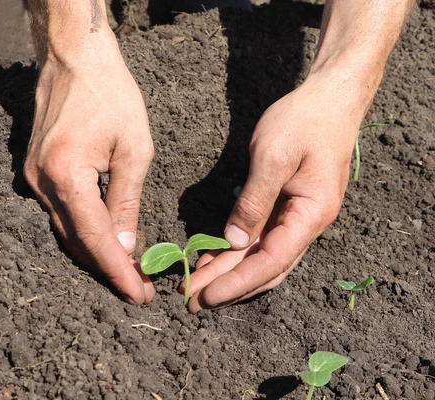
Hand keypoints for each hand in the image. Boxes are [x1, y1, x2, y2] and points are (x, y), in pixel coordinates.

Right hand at [23, 33, 154, 304]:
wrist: (75, 59)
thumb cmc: (110, 95)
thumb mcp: (134, 149)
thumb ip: (127, 201)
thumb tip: (125, 246)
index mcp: (66, 175)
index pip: (94, 238)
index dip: (117, 271)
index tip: (137, 294)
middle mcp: (41, 182)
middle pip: (75, 241)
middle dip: (107, 267)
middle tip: (137, 286)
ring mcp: (32, 177)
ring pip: (64, 229)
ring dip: (93, 251)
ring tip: (125, 269)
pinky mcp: (34, 170)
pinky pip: (58, 211)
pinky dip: (81, 229)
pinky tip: (102, 238)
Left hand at [184, 71, 371, 311]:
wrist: (329, 99)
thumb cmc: (304, 121)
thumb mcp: (273, 156)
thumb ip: (254, 202)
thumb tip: (233, 242)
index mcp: (311, 215)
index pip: (271, 261)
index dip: (237, 282)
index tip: (206, 296)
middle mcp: (306, 224)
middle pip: (264, 267)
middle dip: (228, 286)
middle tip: (192, 302)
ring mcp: (296, 217)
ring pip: (260, 257)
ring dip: (228, 274)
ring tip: (196, 288)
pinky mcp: (285, 207)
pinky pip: (259, 238)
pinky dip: (234, 252)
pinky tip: (211, 260)